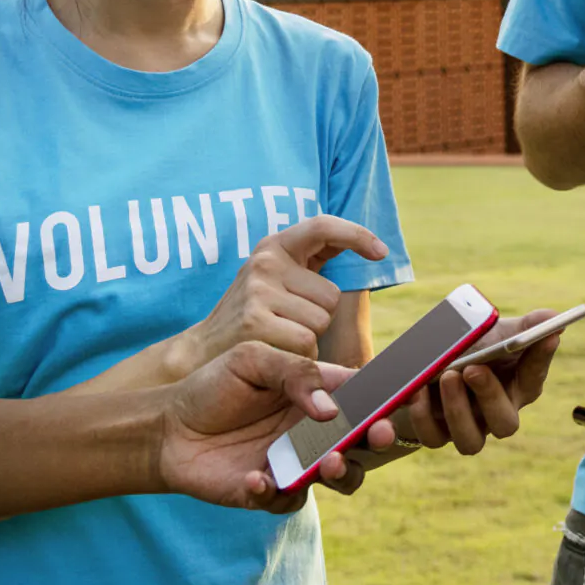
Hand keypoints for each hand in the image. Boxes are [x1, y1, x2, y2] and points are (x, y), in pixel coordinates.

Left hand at [151, 341, 397, 512]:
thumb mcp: (251, 360)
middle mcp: (314, 429)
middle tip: (377, 433)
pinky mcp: (272, 491)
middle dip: (379, 438)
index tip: (401, 398)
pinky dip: (276, 492)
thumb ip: (295, 373)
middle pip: (364, 439)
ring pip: (342, 475)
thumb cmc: (212, 385)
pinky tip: (253, 478)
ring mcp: (297, 462)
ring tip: (326, 463)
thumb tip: (330, 409)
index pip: (364, 394)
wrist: (167, 428)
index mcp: (317, 392)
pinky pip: (290, 499)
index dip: (387, 397)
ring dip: (343, 471)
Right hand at [175, 214, 387, 373]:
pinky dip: (298, 357)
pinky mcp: (255, 322)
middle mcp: (265, 262)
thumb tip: (372, 248)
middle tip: (285, 323)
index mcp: (274, 246)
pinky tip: (273, 352)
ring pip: (320, 323)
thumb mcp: (275, 280)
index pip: (323, 226)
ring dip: (309, 340)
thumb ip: (310, 265)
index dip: (356, 235)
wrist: (203, 350)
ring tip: (277, 337)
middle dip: (319, 317)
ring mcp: (258, 290)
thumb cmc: (252, 316)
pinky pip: (306, 344)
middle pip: (331, 295)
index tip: (381, 252)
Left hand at [397, 309, 567, 455]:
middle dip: (490, 397)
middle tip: (473, 369)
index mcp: (517, 387)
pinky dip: (423, 416)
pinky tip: (418, 389)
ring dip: (457, 410)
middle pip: (505, 424)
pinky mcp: (438, 433)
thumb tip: (553, 316)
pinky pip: (433, 438)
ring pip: (470, 442)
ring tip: (447, 375)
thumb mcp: (496, 331)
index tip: (546, 336)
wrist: (432, 362)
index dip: (541, 359)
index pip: (535, 377)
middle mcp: (496, 413)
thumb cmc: (474, 346)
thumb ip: (524, 326)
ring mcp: (468, 427)